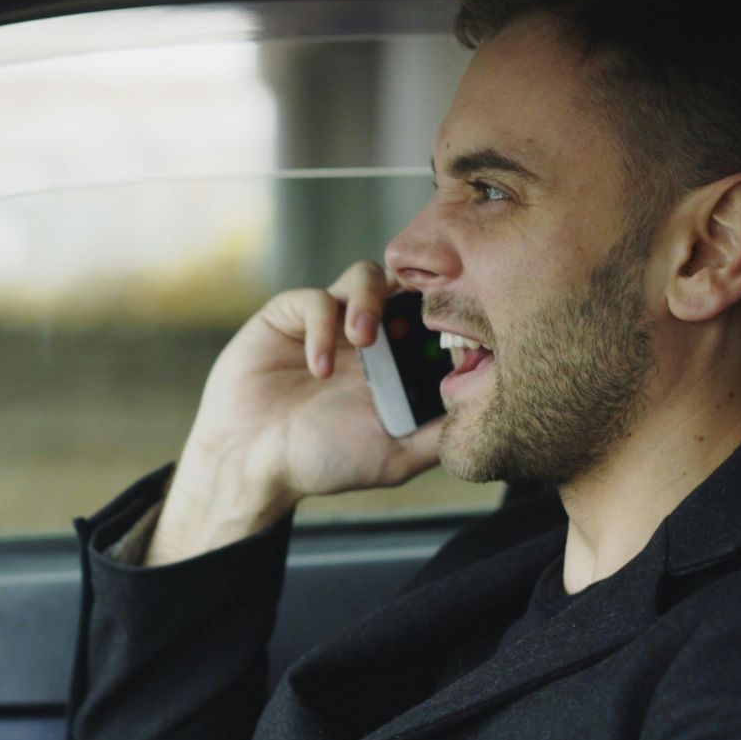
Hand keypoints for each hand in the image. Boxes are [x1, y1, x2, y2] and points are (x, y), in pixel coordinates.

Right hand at [147, 261, 441, 562]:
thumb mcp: (394, 457)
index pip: (433, 317)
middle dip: (415, 293)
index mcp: (396, 362)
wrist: (252, 463)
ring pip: (365, 275)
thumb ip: (437, 435)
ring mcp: (328, 322)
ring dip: (370, 301)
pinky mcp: (288, 316)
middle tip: (414, 323)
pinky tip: (319, 369)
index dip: (447, 315)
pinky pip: (315, 300)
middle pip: (406, 283)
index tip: (454, 332)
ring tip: (363, 339)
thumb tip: (488, 414)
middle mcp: (366, 335)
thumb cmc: (321, 462)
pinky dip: (322, 329)